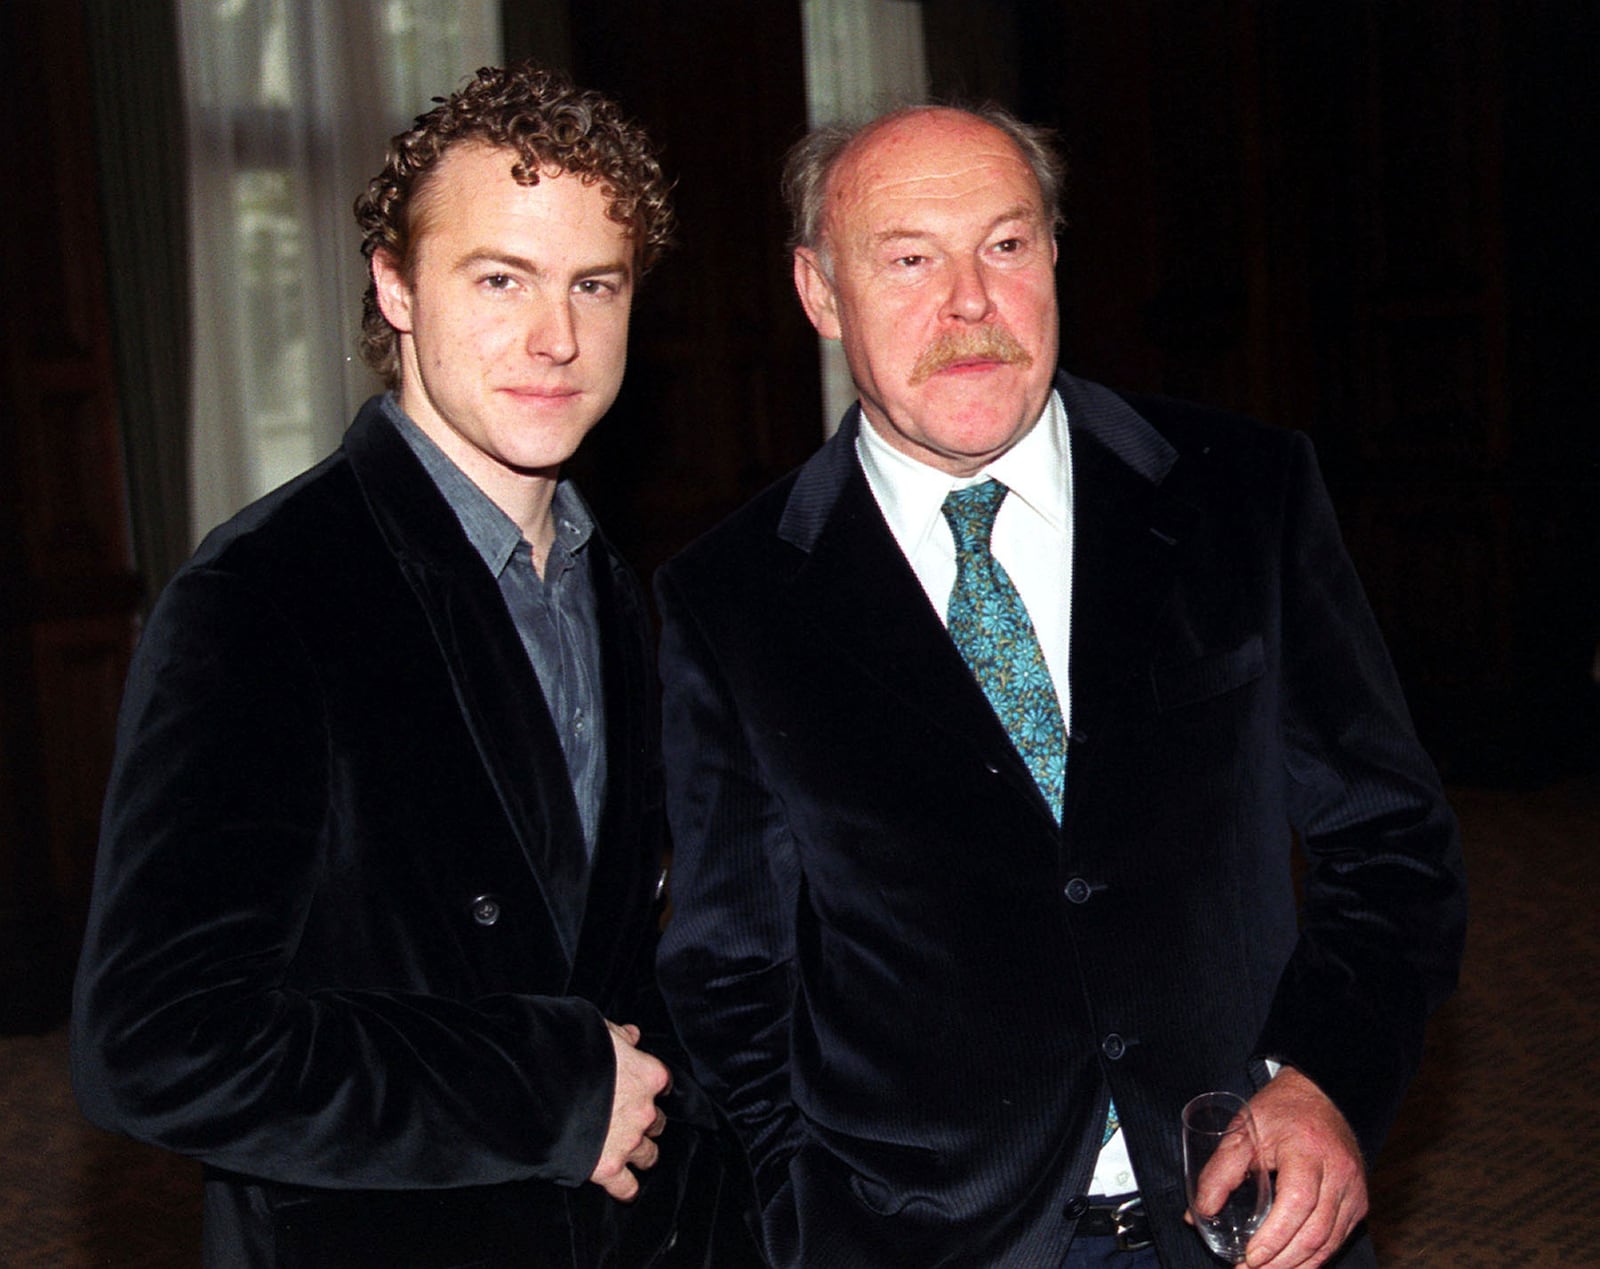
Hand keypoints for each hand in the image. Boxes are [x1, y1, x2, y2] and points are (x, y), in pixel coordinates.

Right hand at [589, 1021, 670, 1201]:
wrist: (544, 1087)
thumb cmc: (573, 1054)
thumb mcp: (600, 1032)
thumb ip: (621, 1036)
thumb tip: (633, 1035)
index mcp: (647, 1076)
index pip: (662, 1084)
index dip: (649, 1087)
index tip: (640, 1088)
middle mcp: (644, 1111)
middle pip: (657, 1122)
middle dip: (645, 1121)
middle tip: (628, 1118)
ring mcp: (628, 1141)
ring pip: (649, 1154)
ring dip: (641, 1152)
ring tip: (629, 1150)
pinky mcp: (608, 1167)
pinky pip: (627, 1186)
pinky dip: (626, 1188)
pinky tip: (625, 1188)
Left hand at [1237, 1067, 1367, 1267]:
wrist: (1318, 1095)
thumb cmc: (1279, 1111)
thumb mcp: (1242, 1131)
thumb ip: (1219, 1171)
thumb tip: (1200, 1212)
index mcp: (1308, 1150)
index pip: (1297, 1202)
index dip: (1275, 1236)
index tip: (1250, 1257)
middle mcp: (1339, 1172)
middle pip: (1316, 1231)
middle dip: (1282, 1261)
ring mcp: (1354, 1189)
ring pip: (1330, 1243)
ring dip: (1298, 1266)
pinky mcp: (1359, 1201)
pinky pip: (1338, 1239)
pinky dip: (1315, 1258)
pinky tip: (1291, 1265)